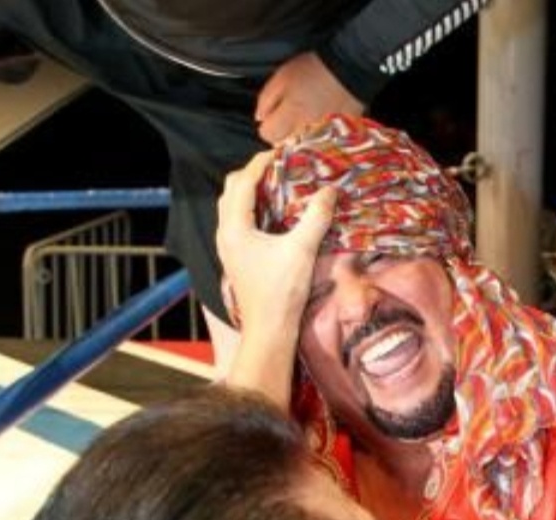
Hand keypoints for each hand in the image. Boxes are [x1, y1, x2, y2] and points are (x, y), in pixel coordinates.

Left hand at [216, 149, 334, 399]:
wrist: (268, 330)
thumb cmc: (281, 292)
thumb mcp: (301, 250)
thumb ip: (316, 217)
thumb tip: (330, 190)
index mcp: (235, 227)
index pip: (243, 181)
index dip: (262, 162)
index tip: (282, 152)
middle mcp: (225, 234)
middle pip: (232, 189)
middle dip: (253, 173)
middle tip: (279, 166)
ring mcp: (228, 247)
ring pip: (233, 206)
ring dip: (251, 191)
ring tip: (277, 185)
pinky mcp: (236, 258)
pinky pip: (238, 222)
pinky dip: (253, 210)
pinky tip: (274, 215)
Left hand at [254, 52, 363, 144]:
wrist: (349, 69)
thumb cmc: (315, 70)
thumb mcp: (283, 77)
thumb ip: (267, 99)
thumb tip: (260, 118)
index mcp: (290, 116)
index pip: (268, 135)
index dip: (268, 126)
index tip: (273, 118)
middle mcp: (305, 132)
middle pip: (285, 145)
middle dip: (284, 133)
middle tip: (292, 116)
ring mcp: (322, 137)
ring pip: (302, 147)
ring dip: (301, 137)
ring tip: (308, 120)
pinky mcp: (337, 137)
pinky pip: (322, 144)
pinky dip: (319, 137)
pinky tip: (321, 123)